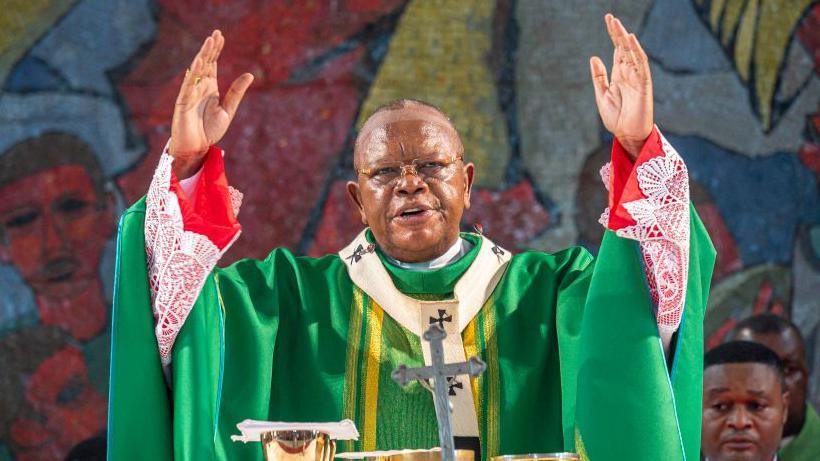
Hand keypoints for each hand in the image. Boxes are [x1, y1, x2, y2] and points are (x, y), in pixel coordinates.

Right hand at [170, 30, 253, 177]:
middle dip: (210, 48)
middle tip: (216, 33)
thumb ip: (236, 93)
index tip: (220, 36)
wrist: (197, 148)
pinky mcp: (183, 103)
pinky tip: (198, 63)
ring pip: (197, 71)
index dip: (216, 50)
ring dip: (202, 56)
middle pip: (205, 63)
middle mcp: (199, 87)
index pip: (213, 64)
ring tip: (209, 42)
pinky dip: (193, 75)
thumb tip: (250, 75)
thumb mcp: (228, 110)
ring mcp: (190, 94)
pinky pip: (188, 87)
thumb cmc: (209, 130)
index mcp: (210, 88)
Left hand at [589, 14, 652, 159]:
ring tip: (617, 25)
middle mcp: (629, 73)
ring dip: (625, 39)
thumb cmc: (616, 118)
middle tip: (610, 17)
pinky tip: (630, 41)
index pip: (617, 50)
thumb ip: (599, 77)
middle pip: (623, 48)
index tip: (608, 20)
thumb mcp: (602, 95)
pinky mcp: (644, 85)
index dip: (613, 35)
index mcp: (619, 75)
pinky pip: (641, 65)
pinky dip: (636, 52)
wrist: (627, 135)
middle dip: (617, 33)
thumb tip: (594, 57)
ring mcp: (637, 78)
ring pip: (632, 53)